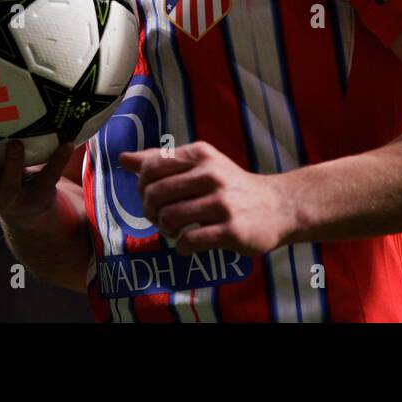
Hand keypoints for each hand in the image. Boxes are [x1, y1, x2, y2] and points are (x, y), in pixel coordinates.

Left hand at [118, 140, 293, 256]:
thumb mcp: (200, 164)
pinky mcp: (231, 229)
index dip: (142, 187)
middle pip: (155, 194)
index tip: (152, 197)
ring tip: (176, 231)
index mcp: (200, 155)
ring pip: (169, 218)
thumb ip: (161, 161)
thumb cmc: (230, 186)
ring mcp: (222, 202)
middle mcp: (210, 174)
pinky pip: (190, 241)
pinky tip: (190, 244)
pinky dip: (183, 246)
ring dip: (166, 230)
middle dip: (150, 211)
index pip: (150, 167)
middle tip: (160, 218)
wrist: (278, 206)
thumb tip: (123, 158)